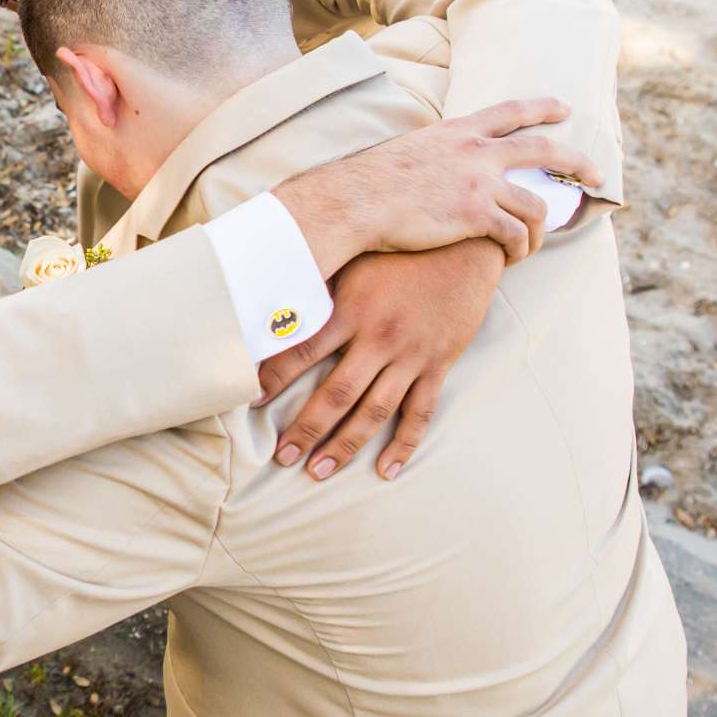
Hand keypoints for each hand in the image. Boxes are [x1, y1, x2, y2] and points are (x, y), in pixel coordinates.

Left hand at [255, 241, 502, 480]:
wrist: (467, 245)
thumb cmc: (402, 250)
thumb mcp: (357, 261)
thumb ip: (322, 286)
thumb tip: (274, 301)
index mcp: (353, 310)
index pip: (303, 350)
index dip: (274, 377)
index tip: (250, 400)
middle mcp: (380, 337)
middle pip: (336, 394)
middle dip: (306, 429)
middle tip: (281, 456)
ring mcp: (411, 355)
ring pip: (374, 412)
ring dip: (344, 445)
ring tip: (317, 471)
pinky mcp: (438, 364)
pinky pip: (420, 412)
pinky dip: (404, 444)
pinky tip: (386, 470)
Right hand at [272, 98, 599, 268]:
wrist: (354, 202)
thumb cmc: (367, 185)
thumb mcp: (404, 153)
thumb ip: (431, 156)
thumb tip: (429, 171)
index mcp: (458, 132)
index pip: (510, 111)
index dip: (542, 108)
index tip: (565, 108)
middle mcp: (476, 152)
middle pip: (543, 150)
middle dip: (577, 161)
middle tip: (596, 175)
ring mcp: (479, 182)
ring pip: (533, 206)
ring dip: (538, 231)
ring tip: (529, 247)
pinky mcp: (476, 215)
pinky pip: (515, 235)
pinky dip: (518, 249)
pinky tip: (510, 258)